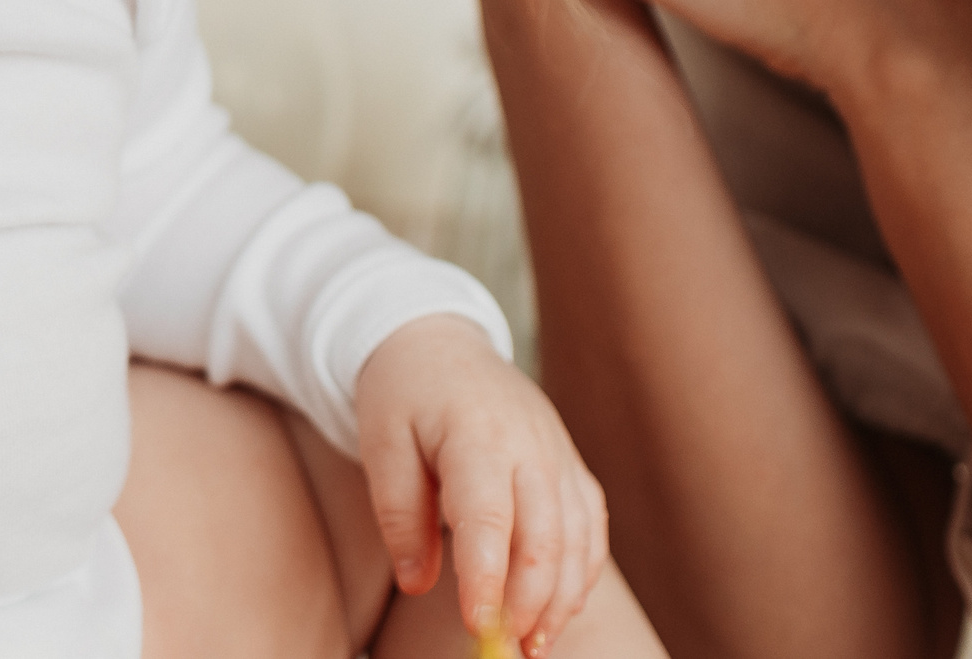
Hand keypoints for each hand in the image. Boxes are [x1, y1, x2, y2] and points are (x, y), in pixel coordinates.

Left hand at [356, 315, 606, 655]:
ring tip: (534, 644)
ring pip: (578, 538)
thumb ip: (399, 515)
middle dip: (530, 601)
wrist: (439, 344)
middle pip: (545, 535)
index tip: (478, 626)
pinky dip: (581, 572)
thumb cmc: (403, 397)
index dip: (487, 576)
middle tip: (506, 648)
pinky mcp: (570, 465)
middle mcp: (530, 444)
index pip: (489, 515)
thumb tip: (420, 584)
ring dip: (562, 598)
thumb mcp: (380, 444)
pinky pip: (590, 526)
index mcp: (477, 433)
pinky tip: (559, 607)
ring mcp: (558, 453)